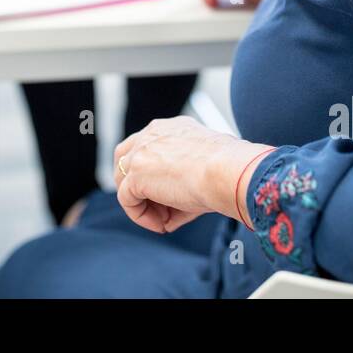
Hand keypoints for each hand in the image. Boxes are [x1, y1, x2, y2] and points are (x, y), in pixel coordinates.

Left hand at [113, 116, 273, 232]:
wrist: (227, 172)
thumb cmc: (225, 171)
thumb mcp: (202, 173)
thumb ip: (181, 188)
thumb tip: (171, 218)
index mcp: (171, 128)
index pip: (148, 149)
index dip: (153, 176)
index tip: (171, 198)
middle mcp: (152, 134)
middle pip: (126, 159)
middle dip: (137, 186)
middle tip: (159, 209)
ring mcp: (140, 151)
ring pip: (124, 180)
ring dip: (141, 203)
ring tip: (165, 219)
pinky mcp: (135, 173)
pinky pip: (126, 199)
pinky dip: (140, 216)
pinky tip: (162, 224)